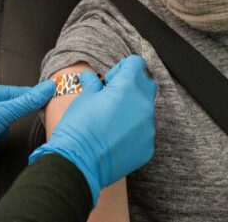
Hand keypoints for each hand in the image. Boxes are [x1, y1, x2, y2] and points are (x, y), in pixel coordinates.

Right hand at [29, 56, 156, 206]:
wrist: (79, 162)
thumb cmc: (79, 126)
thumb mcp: (83, 98)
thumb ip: (93, 84)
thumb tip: (91, 78)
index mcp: (128, 87)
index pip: (136, 63)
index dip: (121, 68)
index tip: (110, 80)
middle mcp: (144, 105)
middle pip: (146, 84)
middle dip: (131, 86)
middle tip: (112, 96)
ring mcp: (148, 127)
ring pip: (146, 109)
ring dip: (132, 108)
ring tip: (111, 119)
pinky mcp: (148, 147)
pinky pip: (144, 131)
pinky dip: (133, 130)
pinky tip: (114, 137)